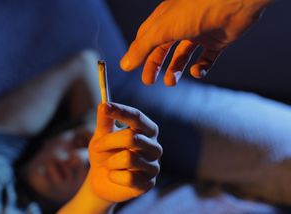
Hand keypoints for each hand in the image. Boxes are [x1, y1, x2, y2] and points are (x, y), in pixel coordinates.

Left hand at [88, 102, 161, 201]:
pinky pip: (128, 178)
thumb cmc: (105, 153)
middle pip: (131, 137)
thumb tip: (103, 104)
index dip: (121, 111)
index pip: (137, 117)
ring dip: (110, 161)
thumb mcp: (101, 135)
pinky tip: (114, 176)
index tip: (105, 107)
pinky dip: (114, 176)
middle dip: (108, 142)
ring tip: (109, 164)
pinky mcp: (148, 183)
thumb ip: (104, 121)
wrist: (102, 180)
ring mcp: (153, 166)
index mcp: (147, 131)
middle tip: (97, 146)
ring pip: (128, 158)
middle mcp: (155, 147)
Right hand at [120, 0, 271, 84]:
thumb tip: (125, 65)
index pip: (146, 37)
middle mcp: (181, 25)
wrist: (235, 2)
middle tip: (149, 81)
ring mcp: (199, 33)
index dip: (139, 53)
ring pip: (183, 55)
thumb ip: (143, 48)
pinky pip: (206, 59)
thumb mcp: (162, 30)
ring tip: (170, 82)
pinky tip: (197, 71)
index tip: (132, 69)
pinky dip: (201, 68)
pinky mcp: (217, 41)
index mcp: (165, 18)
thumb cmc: (196, 9)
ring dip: (175, 69)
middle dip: (155, 65)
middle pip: (163, 48)